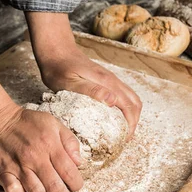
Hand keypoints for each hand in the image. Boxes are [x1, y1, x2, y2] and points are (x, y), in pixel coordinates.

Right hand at [0, 78, 83, 191]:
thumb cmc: (27, 124)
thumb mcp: (54, 124)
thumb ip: (70, 142)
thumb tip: (78, 162)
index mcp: (50, 144)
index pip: (70, 172)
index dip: (76, 184)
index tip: (74, 185)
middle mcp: (34, 157)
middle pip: (55, 187)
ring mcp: (18, 166)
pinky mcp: (3, 173)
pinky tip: (27, 191)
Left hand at [26, 12, 142, 137]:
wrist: (56, 51)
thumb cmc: (59, 69)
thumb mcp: (71, 83)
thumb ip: (91, 91)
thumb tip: (113, 101)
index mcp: (107, 83)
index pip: (129, 106)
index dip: (130, 125)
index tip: (123, 140)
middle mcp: (113, 80)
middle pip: (135, 103)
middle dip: (133, 122)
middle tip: (124, 139)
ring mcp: (111, 79)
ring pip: (131, 98)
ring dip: (131, 115)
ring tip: (122, 131)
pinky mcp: (106, 80)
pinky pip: (123, 95)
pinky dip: (125, 108)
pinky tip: (114, 117)